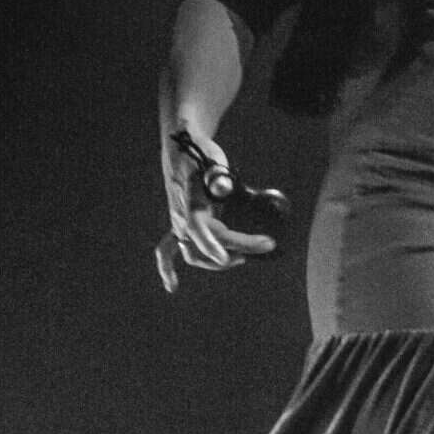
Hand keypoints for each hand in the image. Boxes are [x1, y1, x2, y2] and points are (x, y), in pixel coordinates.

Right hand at [156, 125, 278, 291]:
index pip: (202, 229)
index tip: (232, 257)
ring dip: (216, 260)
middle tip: (266, 243)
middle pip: (208, 244)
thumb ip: (218, 177)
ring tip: (242, 257)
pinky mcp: (178, 225)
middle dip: (238, 248)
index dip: (214, 245)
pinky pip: (166, 251)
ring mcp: (177, 224)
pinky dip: (167, 269)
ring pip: (193, 254)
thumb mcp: (211, 159)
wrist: (180, 147)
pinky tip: (171, 286)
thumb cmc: (199, 153)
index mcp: (190, 203)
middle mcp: (181, 218)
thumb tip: (224, 188)